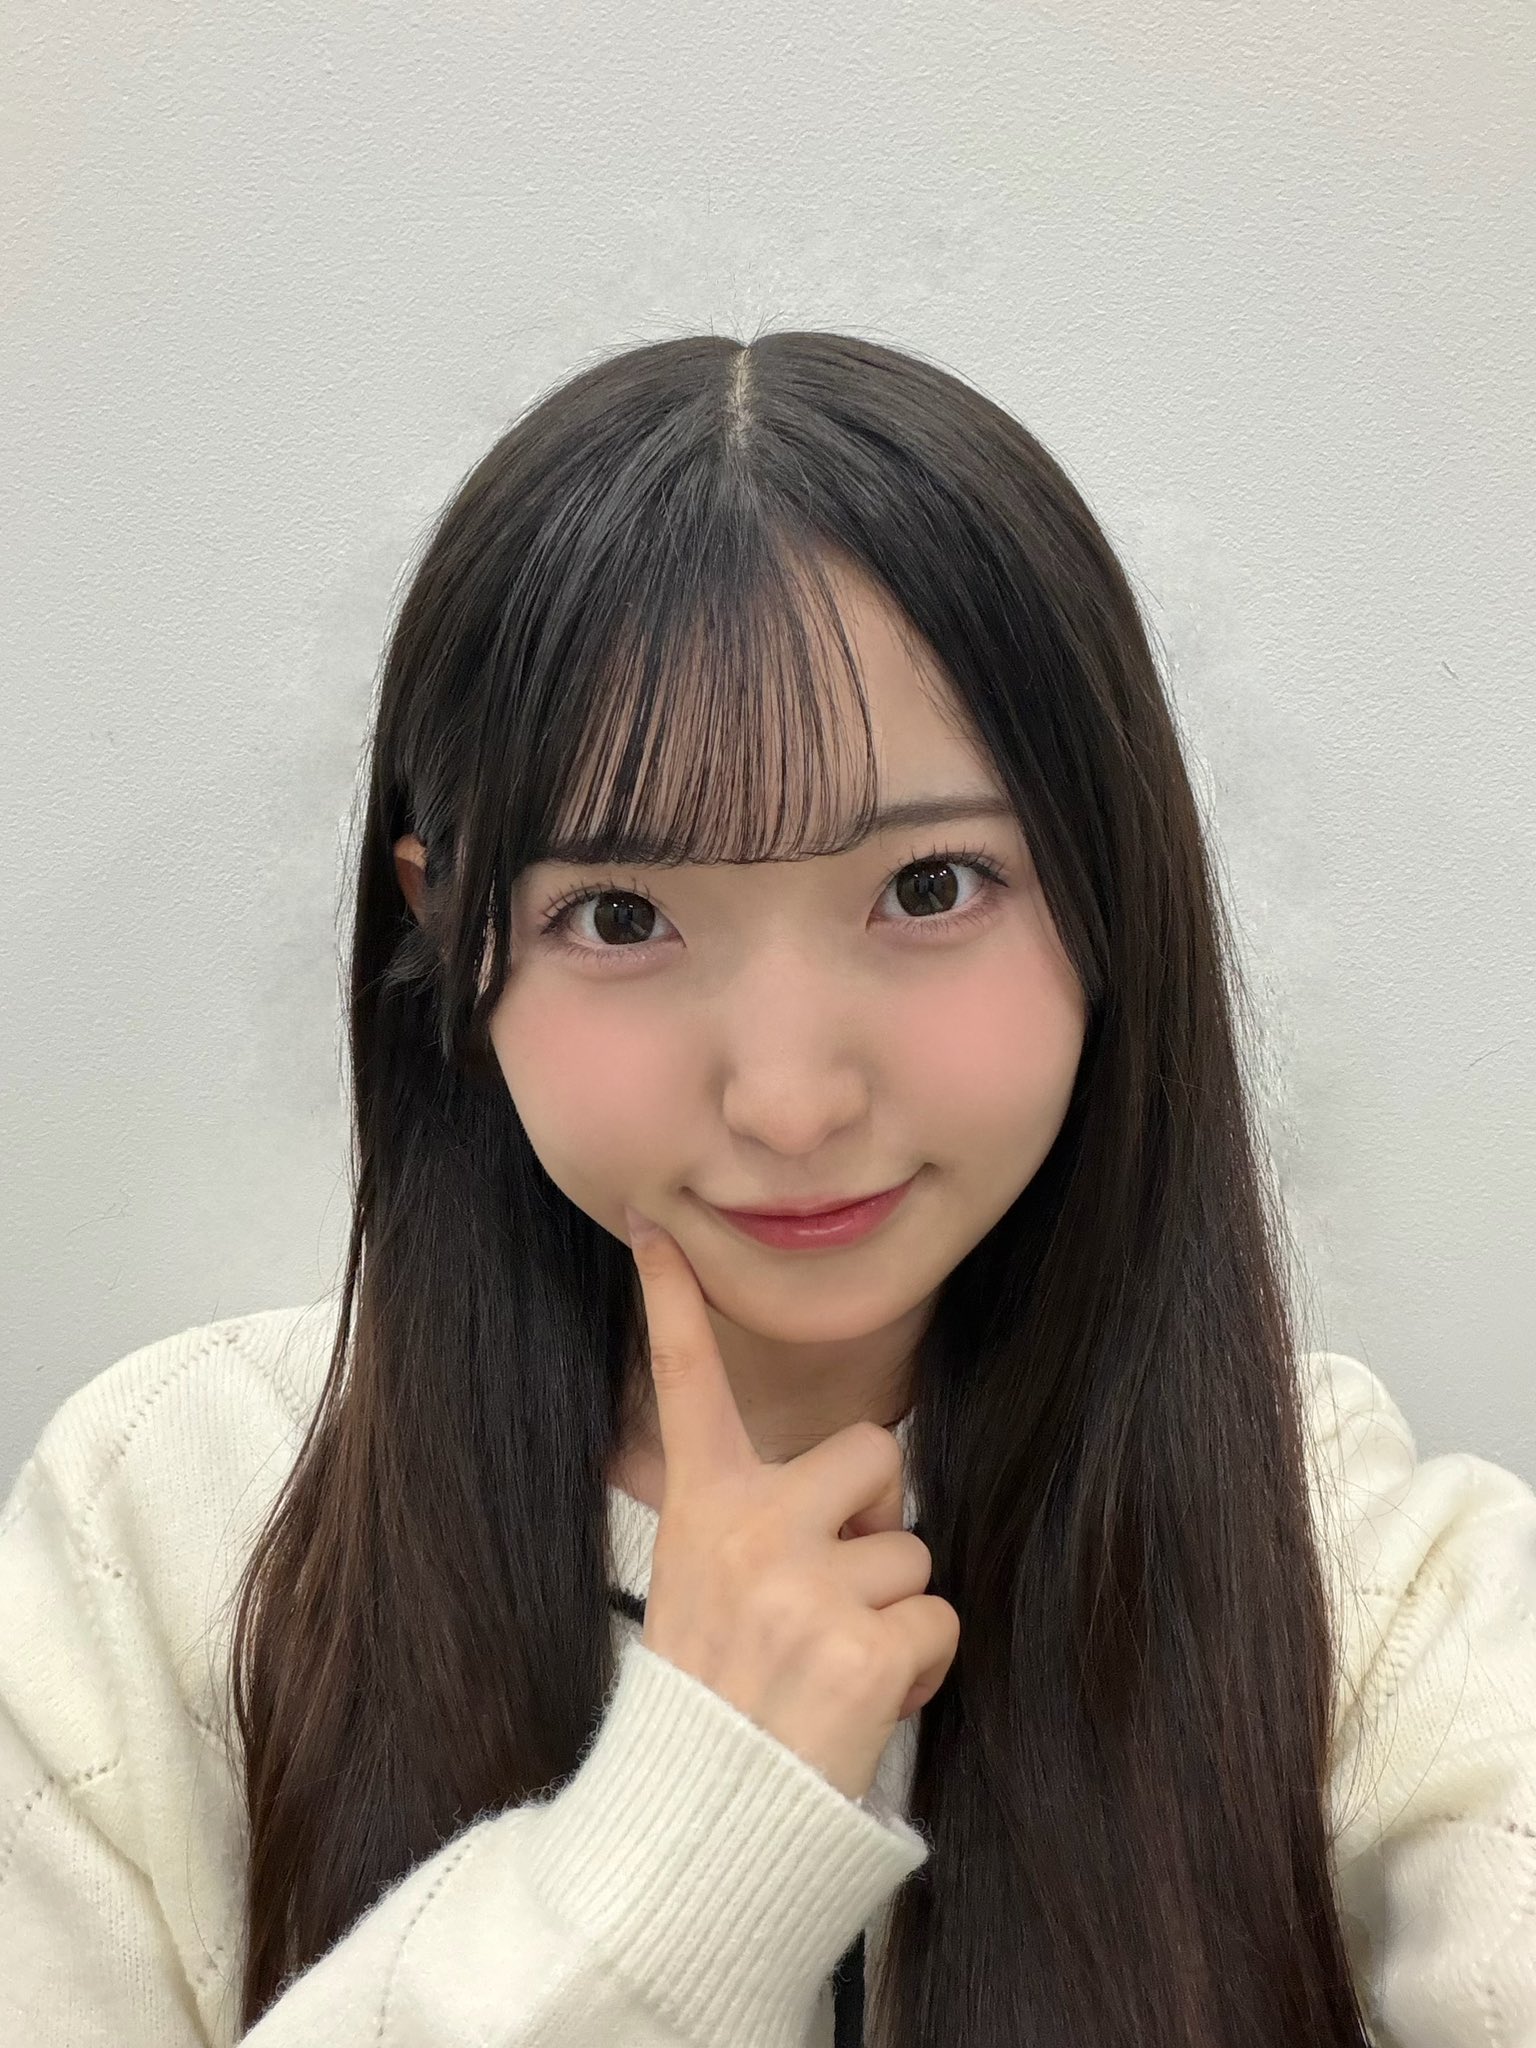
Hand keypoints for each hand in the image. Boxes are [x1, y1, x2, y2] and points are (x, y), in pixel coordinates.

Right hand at [621, 1206, 959, 1803]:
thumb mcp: (705, 1591)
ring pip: (913, 1547)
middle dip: (877, 1515)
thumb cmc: (718, 1702)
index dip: (672, 1302)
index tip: (656, 1229)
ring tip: (831, 1669)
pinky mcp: (860, 1645)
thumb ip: (761, 1522)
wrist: (705, 1826)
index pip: (684, 1384)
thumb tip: (863, 1477)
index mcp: (702, 1508)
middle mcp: (749, 1528)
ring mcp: (804, 1584)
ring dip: (895, 1609)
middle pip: (877, 1453)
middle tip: (825, 1597)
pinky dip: (920, 1666)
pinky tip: (860, 1704)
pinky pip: (938, 1618)